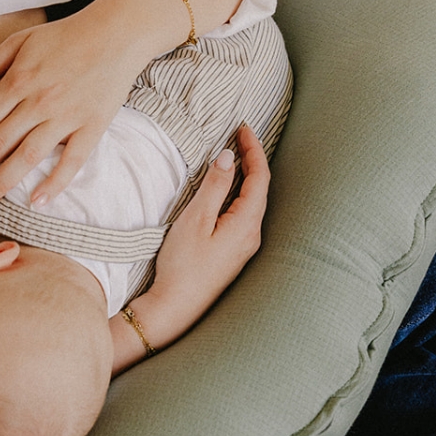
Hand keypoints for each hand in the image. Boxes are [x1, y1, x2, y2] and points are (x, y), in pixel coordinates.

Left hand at [0, 14, 143, 206]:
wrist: (116, 34)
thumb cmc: (64, 37)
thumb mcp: (18, 42)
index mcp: (18, 81)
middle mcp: (38, 103)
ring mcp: (65, 118)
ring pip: (26, 158)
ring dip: (2, 183)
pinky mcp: (91, 128)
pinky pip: (71, 162)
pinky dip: (54, 184)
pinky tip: (37, 203)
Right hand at [134, 125, 270, 349]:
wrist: (175, 308)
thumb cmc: (183, 266)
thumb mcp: (195, 219)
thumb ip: (214, 186)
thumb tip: (228, 158)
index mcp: (246, 224)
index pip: (260, 177)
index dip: (254, 149)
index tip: (243, 128)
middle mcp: (252, 235)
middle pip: (260, 189)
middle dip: (253, 160)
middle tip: (240, 136)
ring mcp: (244, 247)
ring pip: (253, 203)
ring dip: (246, 178)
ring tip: (235, 157)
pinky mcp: (233, 255)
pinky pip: (244, 216)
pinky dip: (239, 195)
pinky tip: (227, 192)